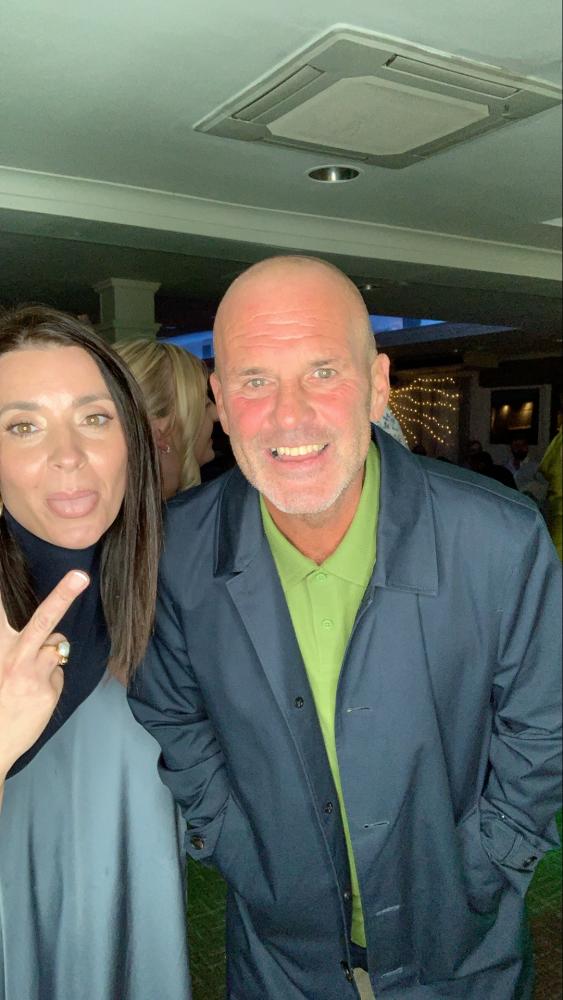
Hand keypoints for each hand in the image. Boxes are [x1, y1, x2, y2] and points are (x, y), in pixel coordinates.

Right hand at [0, 570, 89, 796]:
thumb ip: (13, 647)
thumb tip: (46, 637)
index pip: (0, 614)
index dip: (1, 596)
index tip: (1, 564)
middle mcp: (14, 657)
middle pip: (43, 619)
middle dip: (62, 595)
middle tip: (80, 576)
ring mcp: (34, 673)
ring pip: (57, 644)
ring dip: (49, 652)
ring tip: (28, 675)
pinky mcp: (48, 689)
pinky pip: (58, 671)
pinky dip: (50, 677)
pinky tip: (35, 693)